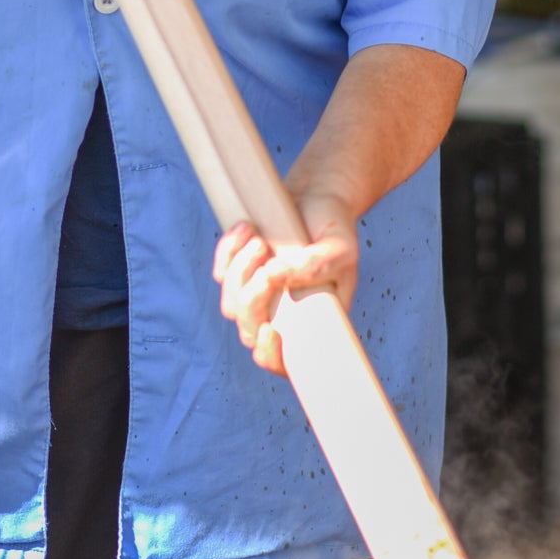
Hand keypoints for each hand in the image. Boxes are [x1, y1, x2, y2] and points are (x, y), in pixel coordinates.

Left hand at [213, 189, 359, 377]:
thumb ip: (314, 266)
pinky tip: (247, 228)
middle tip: (265, 257)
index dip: (272, 357)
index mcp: (309, 320)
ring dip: (240, 268)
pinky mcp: (239, 273)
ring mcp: (258, 296)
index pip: (285, 361)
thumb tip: (273, 275)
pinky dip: (228, 250)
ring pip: (230, 302)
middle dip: (251, 297)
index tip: (270, 331)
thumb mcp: (338, 248)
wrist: (318, 197)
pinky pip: (220, 273)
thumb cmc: (335, 229)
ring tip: (260, 240)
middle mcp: (281, 314)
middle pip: (250, 330)